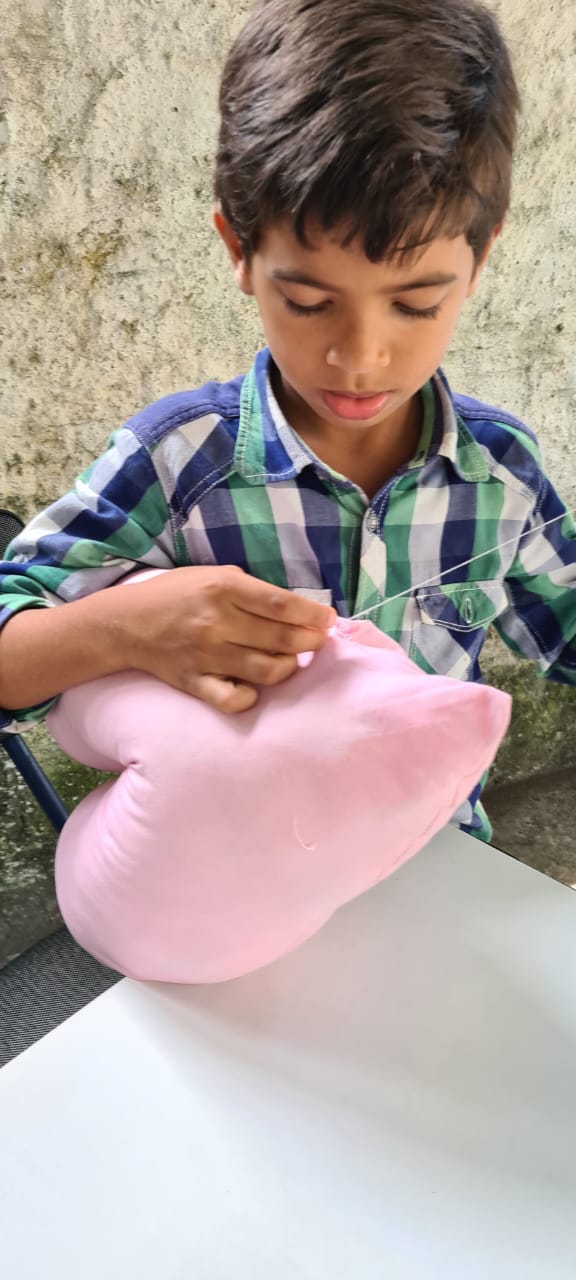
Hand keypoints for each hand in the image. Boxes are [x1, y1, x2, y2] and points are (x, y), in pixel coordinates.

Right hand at [114, 565, 335, 712]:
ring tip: (291, 660)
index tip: (327, 620)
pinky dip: (251, 697)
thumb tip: (296, 610)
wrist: (126, 623)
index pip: (282, 605)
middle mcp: (217, 622)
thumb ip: (252, 591)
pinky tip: (255, 687)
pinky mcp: (195, 682)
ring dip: (289, 667)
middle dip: (310, 642)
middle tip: (317, 641)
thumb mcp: (214, 575)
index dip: (313, 615)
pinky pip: (233, 699)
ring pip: (266, 671)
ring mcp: (206, 655)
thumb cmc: (177, 594)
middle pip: (281, 639)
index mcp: (224, 588)